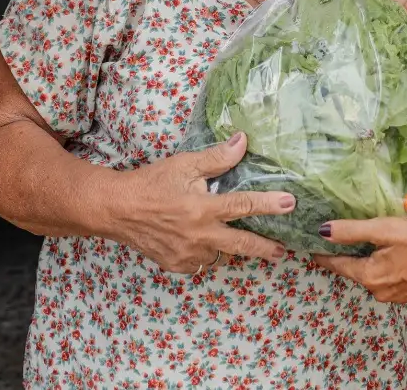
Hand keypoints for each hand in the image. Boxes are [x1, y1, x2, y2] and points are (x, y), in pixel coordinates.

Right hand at [109, 132, 293, 273]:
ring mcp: (186, 254)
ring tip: (252, 248)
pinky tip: (212, 246)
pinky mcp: (175, 264)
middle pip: (241, 245)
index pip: (243, 206)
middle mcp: (198, 235)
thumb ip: (216, 158)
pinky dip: (209, 255)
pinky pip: (201, 263)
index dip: (268, 204)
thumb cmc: (151, 183)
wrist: (116, 209)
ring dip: (234, 251)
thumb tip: (243, 142)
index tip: (289, 204)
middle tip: (283, 250)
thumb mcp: (184, 164)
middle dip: (265, 248)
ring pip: (221, 256)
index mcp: (201, 209)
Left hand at [315, 218, 406, 302]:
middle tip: (347, 242)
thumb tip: (323, 231)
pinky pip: (393, 283)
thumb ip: (352, 231)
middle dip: (352, 258)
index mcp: (370, 276)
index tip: (314, 250)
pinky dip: (391, 271)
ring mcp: (398, 297)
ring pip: (376, 278)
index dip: (326, 256)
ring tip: (376, 247)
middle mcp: (380, 292)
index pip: (339, 265)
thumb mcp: (384, 229)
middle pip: (358, 272)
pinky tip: (399, 258)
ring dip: (373, 265)